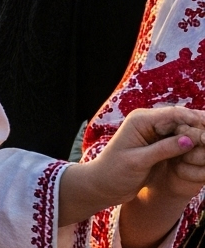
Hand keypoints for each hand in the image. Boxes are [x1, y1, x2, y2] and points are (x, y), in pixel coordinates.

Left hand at [60, 105, 204, 230]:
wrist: (103, 183)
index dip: (195, 120)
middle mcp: (149, 122)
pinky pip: (180, 141)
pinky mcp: (160, 144)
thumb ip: (163, 149)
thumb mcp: (139, 161)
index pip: (174, 114)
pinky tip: (203, 151)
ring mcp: (155, 133)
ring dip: (198, 137)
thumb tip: (189, 139)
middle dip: (200, 128)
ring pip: (184, 130)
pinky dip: (192, 145)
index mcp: (140, 120)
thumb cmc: (115, 172)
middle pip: (182, 120)